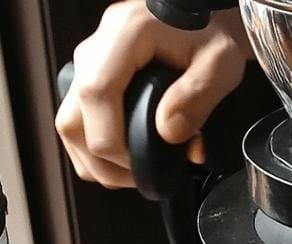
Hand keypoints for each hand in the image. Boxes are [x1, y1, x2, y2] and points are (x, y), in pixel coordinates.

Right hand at [56, 1, 248, 188]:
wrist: (199, 18)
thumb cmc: (208, 33)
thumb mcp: (222, 61)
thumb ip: (199, 96)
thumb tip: (169, 132)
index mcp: (124, 35)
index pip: (95, 93)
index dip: (111, 140)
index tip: (138, 162)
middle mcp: (96, 49)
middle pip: (72, 120)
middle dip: (102, 162)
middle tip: (140, 176)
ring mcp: (87, 65)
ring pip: (69, 126)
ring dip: (95, 161)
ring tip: (133, 172)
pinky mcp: (89, 80)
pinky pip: (78, 122)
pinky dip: (95, 150)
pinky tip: (123, 158)